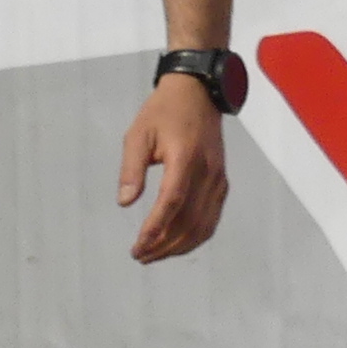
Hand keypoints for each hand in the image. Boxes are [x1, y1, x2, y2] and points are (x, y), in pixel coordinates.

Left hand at [119, 69, 230, 262]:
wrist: (198, 92)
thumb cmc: (163, 112)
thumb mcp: (137, 134)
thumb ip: (131, 169)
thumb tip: (124, 202)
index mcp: (185, 157)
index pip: (172, 202)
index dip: (155, 228)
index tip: (138, 246)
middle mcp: (206, 171)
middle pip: (188, 221)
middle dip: (163, 245)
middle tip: (140, 255)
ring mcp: (218, 179)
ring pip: (203, 225)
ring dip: (179, 247)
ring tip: (154, 255)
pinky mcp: (222, 183)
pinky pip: (212, 218)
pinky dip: (195, 237)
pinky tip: (177, 244)